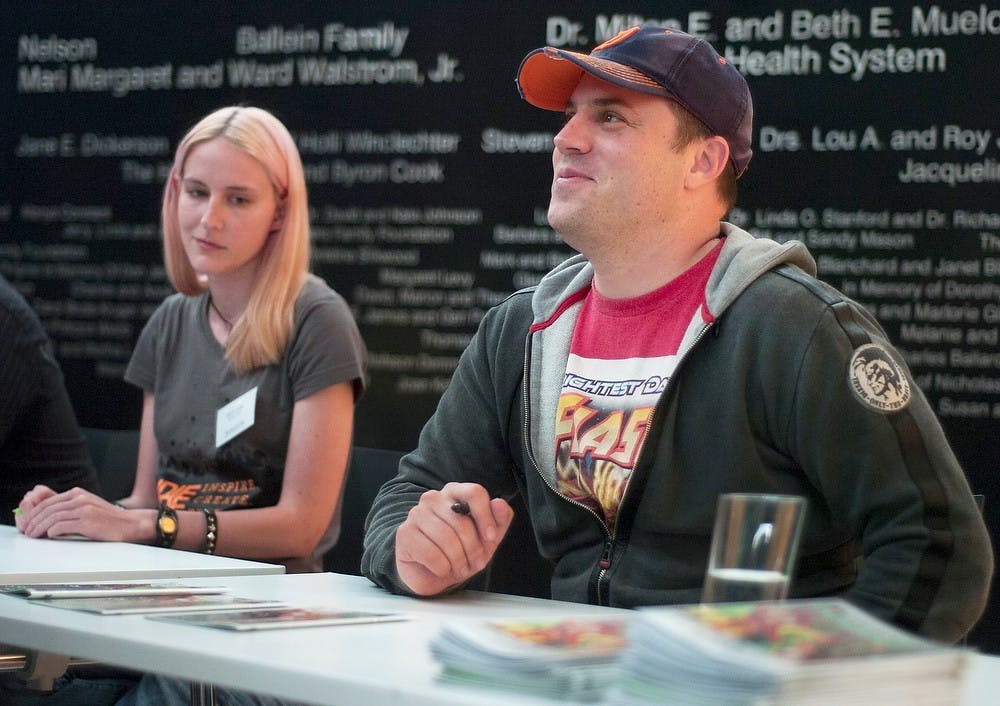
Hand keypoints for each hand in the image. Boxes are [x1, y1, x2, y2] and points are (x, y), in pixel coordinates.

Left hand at [16, 486, 133, 540]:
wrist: (130, 524)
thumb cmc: (109, 519)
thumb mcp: (89, 507)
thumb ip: (71, 508)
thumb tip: (49, 518)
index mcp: (78, 493)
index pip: (49, 501)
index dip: (35, 512)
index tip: (28, 522)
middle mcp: (80, 498)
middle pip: (48, 509)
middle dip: (34, 521)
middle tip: (28, 531)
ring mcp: (84, 509)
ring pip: (53, 518)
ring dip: (40, 528)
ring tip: (35, 535)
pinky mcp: (87, 521)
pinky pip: (62, 526)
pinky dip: (52, 531)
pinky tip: (50, 536)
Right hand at [395, 482, 513, 595]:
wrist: (431, 574)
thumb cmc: (460, 552)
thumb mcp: (486, 539)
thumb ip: (498, 520)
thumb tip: (500, 503)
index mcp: (455, 492)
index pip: (474, 492)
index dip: (486, 517)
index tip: (491, 538)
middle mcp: (434, 498)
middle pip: (463, 522)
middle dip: (474, 549)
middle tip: (474, 563)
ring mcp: (416, 514)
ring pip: (447, 539)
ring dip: (458, 561)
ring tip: (459, 568)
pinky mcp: (405, 533)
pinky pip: (432, 554)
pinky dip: (442, 568)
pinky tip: (442, 569)